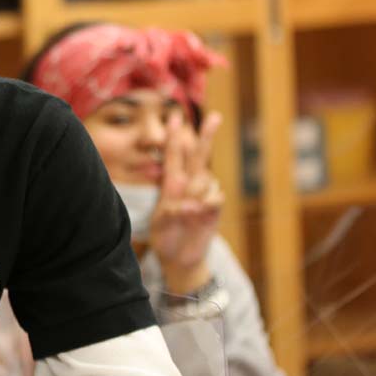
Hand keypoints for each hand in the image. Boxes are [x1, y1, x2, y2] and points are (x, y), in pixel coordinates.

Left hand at [149, 110, 223, 290]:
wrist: (178, 259)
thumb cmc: (165, 237)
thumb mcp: (159, 224)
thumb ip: (169, 213)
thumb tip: (184, 205)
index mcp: (171, 184)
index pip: (173, 155)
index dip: (173, 136)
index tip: (174, 115)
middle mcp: (189, 186)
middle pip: (199, 156)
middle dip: (206, 136)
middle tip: (215, 117)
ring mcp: (203, 197)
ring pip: (206, 179)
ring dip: (196, 190)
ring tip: (184, 211)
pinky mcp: (213, 212)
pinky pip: (216, 197)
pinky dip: (208, 202)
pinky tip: (198, 210)